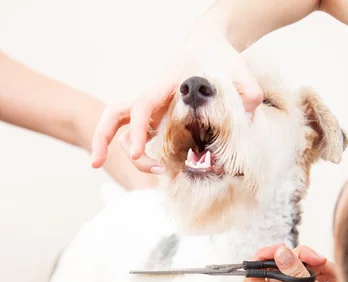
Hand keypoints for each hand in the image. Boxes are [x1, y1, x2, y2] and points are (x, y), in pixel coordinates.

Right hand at [91, 32, 261, 172]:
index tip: (137, 153)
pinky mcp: (155, 117)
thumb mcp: (238, 69)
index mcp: (166, 87)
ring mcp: (151, 108)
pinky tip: (149, 167)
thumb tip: (250, 109)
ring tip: (125, 170)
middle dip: (103, 138)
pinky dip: (134, 150)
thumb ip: (247, 89)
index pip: (142, 108)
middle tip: (97, 164)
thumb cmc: (219, 57)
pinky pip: (135, 133)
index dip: (137, 131)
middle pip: (115, 114)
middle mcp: (153, 98)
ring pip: (121, 126)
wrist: (208, 46)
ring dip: (113, 147)